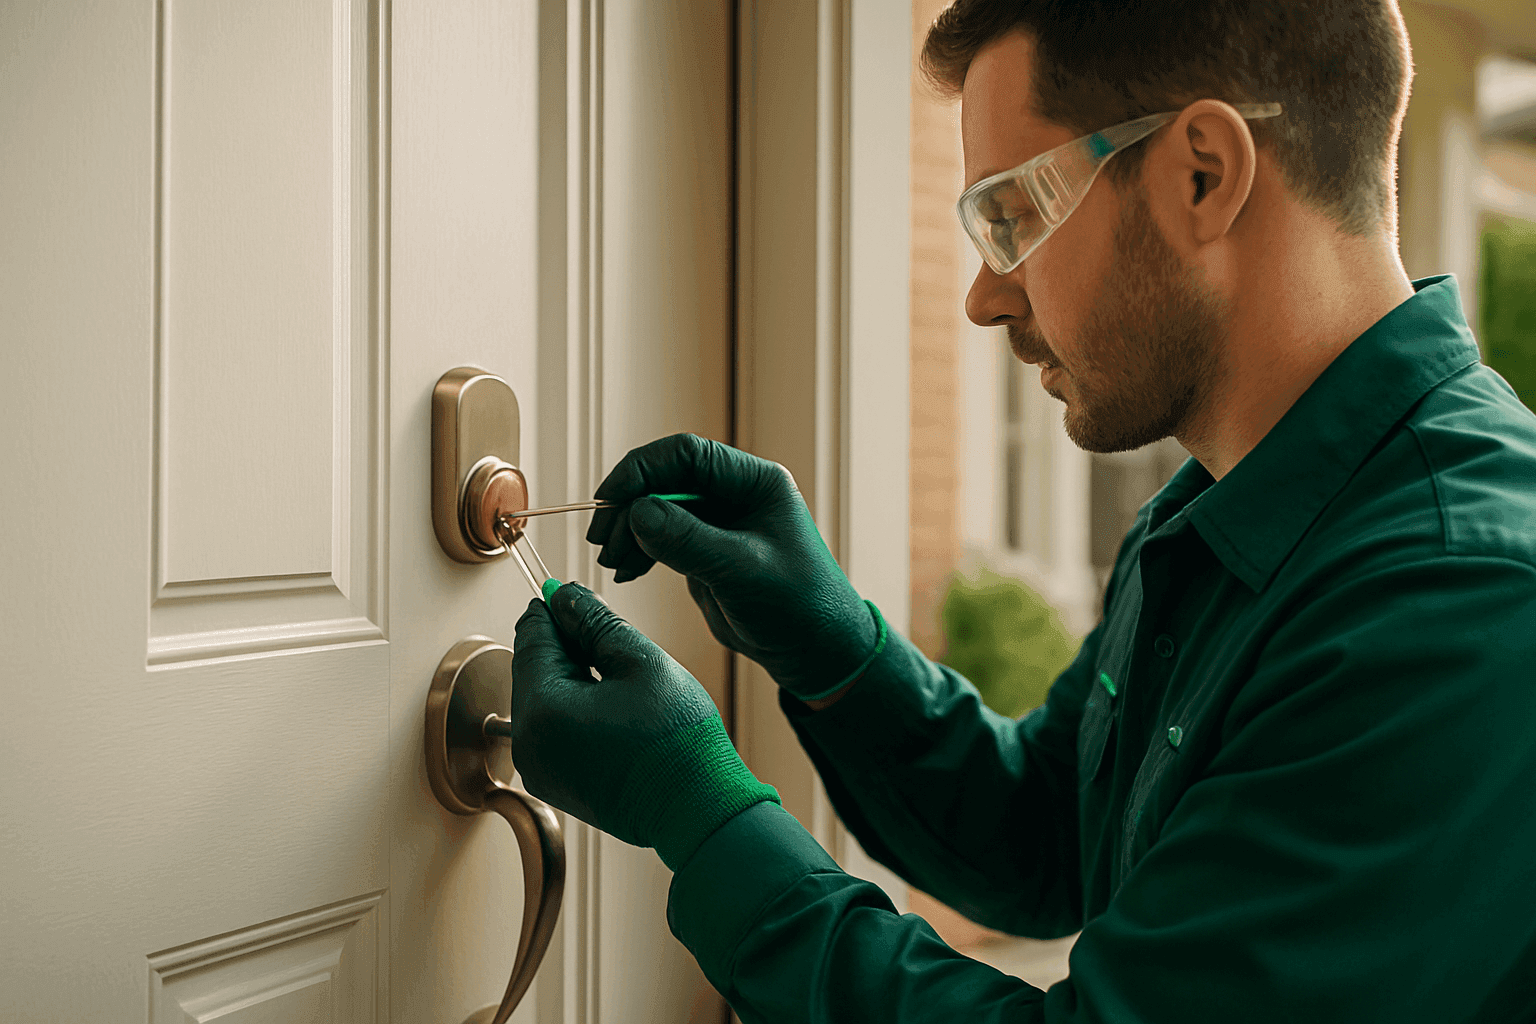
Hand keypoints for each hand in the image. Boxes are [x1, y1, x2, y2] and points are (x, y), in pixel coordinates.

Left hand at [509, 582, 779, 871]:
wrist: (699, 809)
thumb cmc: (676, 739)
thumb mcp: (639, 661)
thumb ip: (594, 622)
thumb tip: (562, 595)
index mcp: (542, 709)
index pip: (532, 637)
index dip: (552, 607)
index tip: (572, 592)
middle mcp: (528, 743)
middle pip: (534, 669)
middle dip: (566, 644)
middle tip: (608, 633)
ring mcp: (539, 769)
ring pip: (544, 699)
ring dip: (572, 676)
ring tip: (619, 673)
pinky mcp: (556, 784)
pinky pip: (554, 729)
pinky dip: (575, 708)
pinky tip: (614, 705)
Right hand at [585, 433, 881, 701]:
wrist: (814, 649)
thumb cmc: (798, 606)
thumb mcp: (742, 571)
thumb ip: (689, 540)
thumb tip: (636, 512)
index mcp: (754, 482)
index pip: (686, 455)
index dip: (642, 470)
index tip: (610, 499)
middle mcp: (734, 494)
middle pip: (664, 479)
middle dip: (628, 506)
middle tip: (604, 542)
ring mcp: (717, 521)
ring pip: (657, 509)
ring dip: (628, 531)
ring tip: (612, 563)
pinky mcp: (704, 550)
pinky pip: (660, 537)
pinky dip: (638, 551)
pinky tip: (625, 572)